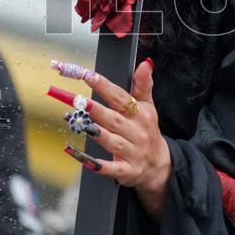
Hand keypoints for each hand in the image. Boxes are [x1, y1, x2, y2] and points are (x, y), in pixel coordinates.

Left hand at [82, 59, 171, 220]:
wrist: (160, 166)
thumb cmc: (147, 131)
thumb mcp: (148, 107)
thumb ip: (143, 85)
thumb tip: (145, 63)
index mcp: (141, 114)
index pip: (121, 98)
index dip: (104, 86)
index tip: (87, 75)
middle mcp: (137, 132)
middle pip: (113, 119)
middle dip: (94, 109)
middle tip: (75, 99)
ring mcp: (133, 153)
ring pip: (112, 141)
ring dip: (94, 132)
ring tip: (76, 122)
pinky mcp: (127, 172)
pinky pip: (110, 168)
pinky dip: (95, 164)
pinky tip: (78, 156)